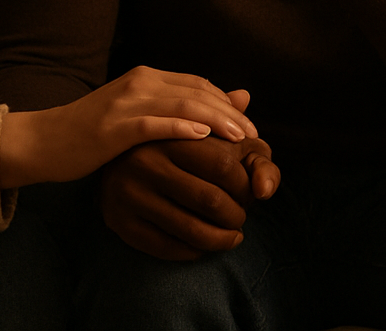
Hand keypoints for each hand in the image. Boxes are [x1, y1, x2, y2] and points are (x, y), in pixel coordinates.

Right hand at [0, 66, 256, 188]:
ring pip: (182, 104)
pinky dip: (181, 127)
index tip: (248, 125)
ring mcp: (125, 103)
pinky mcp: (113, 127)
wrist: (44, 142)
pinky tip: (202, 136)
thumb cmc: (92, 133)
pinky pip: (153, 124)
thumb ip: (172, 108)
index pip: (198, 83)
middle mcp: (138, 83)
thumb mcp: (135, 115)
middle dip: (230, 113)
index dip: (227, 102)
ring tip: (240, 138)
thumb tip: (212, 107)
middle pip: (197, 91)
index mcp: (144, 77)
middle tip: (254, 135)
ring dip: (217, 120)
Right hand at [99, 131, 279, 260]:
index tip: (250, 193)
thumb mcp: (221, 140)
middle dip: (236, 215)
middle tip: (240, 217)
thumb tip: (266, 189)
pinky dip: (194, 251)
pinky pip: (167, 247)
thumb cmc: (185, 148)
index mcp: (172, 134)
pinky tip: (204, 245)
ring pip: (191, 230)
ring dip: (221, 239)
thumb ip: (253, 153)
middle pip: (210, 200)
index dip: (245, 185)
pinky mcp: (121, 221)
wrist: (119, 157)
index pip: (223, 165)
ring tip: (232, 236)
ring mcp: (129, 192)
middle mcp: (145, 161)